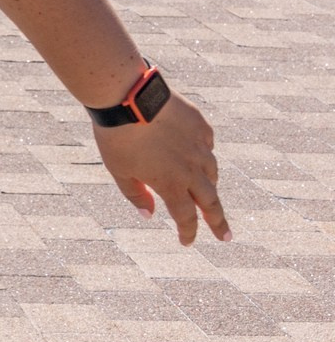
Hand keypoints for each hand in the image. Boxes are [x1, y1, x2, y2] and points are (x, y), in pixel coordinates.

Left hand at [94, 92, 228, 244]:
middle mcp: (192, 169)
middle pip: (210, 201)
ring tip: (205, 192)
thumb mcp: (119, 171)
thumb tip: (149, 215)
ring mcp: (200, 146)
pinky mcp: (201, 125)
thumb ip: (136, 195)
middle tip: (225, 236)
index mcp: (171, 184)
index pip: (186, 218)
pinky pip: (207, 145)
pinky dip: (203, 154)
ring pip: (212, 172)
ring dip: (209, 185)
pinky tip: (197, 154)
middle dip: (218, 221)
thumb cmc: (117, 137)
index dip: (188, 232)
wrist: (128, 98)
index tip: (187, 242)